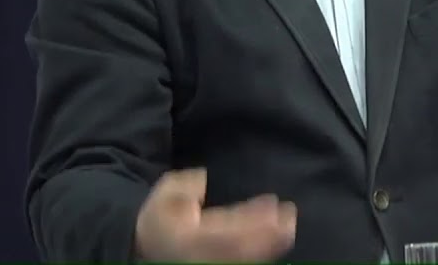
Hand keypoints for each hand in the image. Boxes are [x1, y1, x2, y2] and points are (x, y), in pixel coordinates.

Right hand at [134, 167, 296, 262]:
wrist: (147, 246)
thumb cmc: (161, 214)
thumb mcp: (166, 191)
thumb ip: (185, 185)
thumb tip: (203, 180)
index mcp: (190, 236)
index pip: (226, 230)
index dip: (253, 219)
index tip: (274, 205)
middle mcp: (202, 256)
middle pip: (240, 248)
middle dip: (268, 235)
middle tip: (290, 218)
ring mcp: (210, 263)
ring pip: (244, 258)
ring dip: (270, 245)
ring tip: (289, 228)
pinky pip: (243, 261)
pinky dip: (262, 252)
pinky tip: (277, 240)